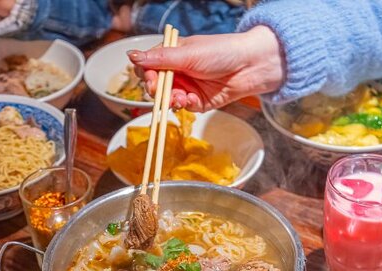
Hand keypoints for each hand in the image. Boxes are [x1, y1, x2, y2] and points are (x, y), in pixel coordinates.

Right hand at [127, 26, 285, 111]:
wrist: (250, 66)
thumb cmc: (221, 52)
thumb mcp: (188, 53)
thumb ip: (160, 59)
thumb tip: (131, 56)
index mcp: (173, 54)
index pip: (149, 66)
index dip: (147, 74)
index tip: (151, 79)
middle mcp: (178, 70)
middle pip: (156, 85)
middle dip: (158, 90)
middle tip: (162, 92)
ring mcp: (187, 87)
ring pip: (168, 99)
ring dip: (171, 100)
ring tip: (181, 97)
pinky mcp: (197, 102)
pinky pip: (183, 107)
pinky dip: (185, 105)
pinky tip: (192, 100)